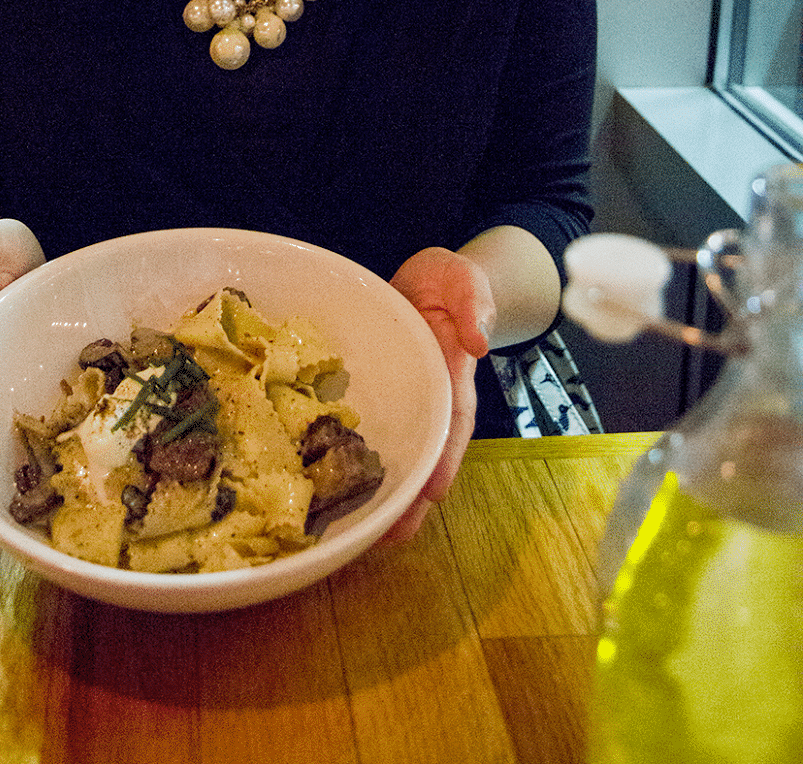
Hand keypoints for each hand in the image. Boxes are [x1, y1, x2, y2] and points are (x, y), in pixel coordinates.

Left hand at [382, 246, 495, 542]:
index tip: (434, 492)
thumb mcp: (463, 278)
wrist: (428, 277)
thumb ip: (474, 302)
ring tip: (364, 534)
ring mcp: (404, 395)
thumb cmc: (449, 279)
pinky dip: (357, 457)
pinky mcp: (378, 392)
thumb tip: (478, 341)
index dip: (445, 457)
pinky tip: (336, 486)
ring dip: (386, 490)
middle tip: (392, 536)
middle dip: (413, 496)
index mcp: (454, 370)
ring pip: (398, 448)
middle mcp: (430, 393)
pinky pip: (369, 427)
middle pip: (426, 451)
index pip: (453, 420)